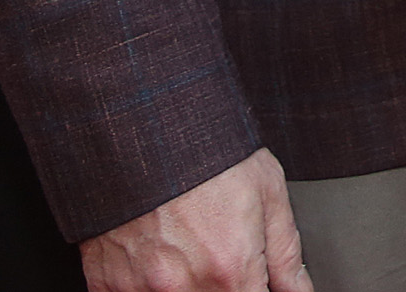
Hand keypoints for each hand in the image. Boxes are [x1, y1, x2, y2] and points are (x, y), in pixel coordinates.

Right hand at [82, 149, 309, 291]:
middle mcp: (184, 287)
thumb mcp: (267, 191)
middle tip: (216, 247)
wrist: (139, 130)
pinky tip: (155, 252)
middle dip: (223, 284)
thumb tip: (300, 290)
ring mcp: (139, 288)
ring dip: (184, 283)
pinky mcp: (105, 283)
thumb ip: (286, 253)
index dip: (256, 290)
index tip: (252, 277)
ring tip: (185, 244)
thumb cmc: (206, 154)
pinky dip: (145, 283)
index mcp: (230, 269)